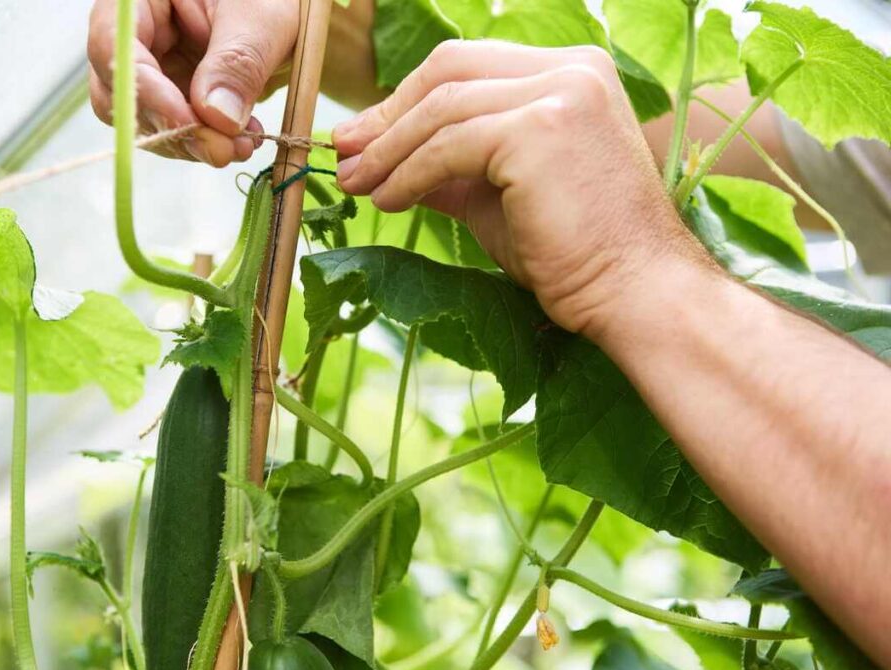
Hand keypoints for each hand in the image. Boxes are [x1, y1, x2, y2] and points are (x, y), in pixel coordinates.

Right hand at [87, 0, 298, 165]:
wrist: (288, 16)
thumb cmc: (272, 0)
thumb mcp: (262, 20)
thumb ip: (237, 62)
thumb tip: (214, 116)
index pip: (115, 45)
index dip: (144, 90)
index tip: (187, 122)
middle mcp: (134, 32)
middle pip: (121, 91)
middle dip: (171, 127)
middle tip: (222, 149)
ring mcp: (150, 67)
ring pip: (145, 120)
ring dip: (192, 143)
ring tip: (242, 145)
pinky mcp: (171, 96)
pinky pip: (173, 130)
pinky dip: (206, 143)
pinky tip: (242, 140)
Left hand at [333, 40, 712, 335]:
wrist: (634, 293)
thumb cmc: (574, 252)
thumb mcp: (497, 195)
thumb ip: (448, 167)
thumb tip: (384, 163)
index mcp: (572, 72)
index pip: (470, 66)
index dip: (409, 99)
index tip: (366, 137)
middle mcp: (572, 68)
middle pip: (449, 69)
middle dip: (389, 114)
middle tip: (346, 152)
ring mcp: (560, 92)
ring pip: (442, 106)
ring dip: (388, 149)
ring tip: (355, 184)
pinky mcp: (540, 128)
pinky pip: (448, 144)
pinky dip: (408, 172)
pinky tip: (387, 199)